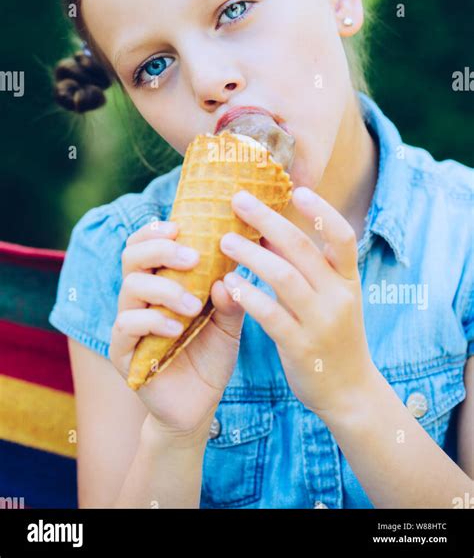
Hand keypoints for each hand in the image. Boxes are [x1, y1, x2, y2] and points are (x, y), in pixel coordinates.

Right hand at [109, 219, 244, 441]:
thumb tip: (228, 275)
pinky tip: (177, 329)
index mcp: (161, 282)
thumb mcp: (229, 324)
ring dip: (164, 289)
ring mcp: (128, 324)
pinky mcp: (122, 352)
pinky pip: (127, 325)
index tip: (182, 227)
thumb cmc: (210, 356)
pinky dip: (153, 321)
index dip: (157, 231)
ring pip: (130, 288)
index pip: (146, 244)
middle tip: (193, 257)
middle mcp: (140, 298)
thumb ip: (230, 299)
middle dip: (160, 250)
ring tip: (194, 304)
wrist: (199, 406)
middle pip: (132, 257)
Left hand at [219, 187, 376, 419]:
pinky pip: (270, 314)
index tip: (297, 189)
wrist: (349, 392)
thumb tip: (271, 230)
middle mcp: (339, 296)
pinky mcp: (300, 346)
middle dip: (267, 219)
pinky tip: (228, 283)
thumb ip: (307, 267)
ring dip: (250, 254)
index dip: (321, 212)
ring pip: (282, 277)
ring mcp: (321, 322)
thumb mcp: (331, 297)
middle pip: (301, 248)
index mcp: (349, 280)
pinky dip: (247, 295)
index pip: (342, 237)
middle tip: (238, 199)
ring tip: (224, 239)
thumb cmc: (334, 336)